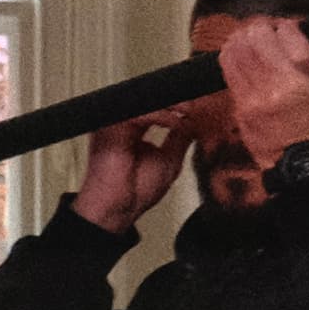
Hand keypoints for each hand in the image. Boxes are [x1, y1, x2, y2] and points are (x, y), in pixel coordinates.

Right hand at [69, 110, 191, 233]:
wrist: (120, 209)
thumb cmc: (137, 191)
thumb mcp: (169, 159)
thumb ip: (179, 139)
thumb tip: (193, 122)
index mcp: (130, 129)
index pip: (153, 107)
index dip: (175, 104)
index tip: (199, 107)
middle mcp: (120, 124)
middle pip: (147, 101)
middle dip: (174, 100)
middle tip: (196, 104)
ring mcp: (114, 125)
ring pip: (143, 103)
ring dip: (169, 105)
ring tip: (188, 110)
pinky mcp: (110, 130)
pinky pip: (137, 114)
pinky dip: (159, 116)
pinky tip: (175, 123)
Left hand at [216, 17, 308, 169]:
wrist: (302, 160)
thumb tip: (287, 28)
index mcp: (305, 79)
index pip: (286, 33)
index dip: (282, 25)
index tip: (282, 27)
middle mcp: (279, 88)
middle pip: (256, 37)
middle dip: (258, 27)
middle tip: (262, 30)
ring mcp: (256, 99)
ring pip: (235, 49)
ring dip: (240, 38)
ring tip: (248, 40)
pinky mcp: (241, 107)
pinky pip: (228, 69)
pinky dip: (232, 56)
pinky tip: (240, 56)